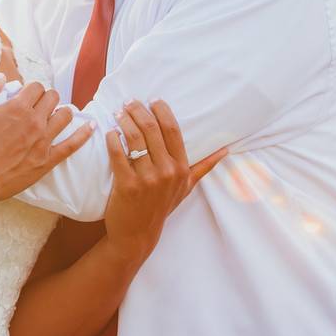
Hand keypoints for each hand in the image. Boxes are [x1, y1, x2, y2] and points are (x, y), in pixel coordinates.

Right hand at [0, 79, 94, 211]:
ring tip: (57, 113)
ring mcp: (43, 142)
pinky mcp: (46, 162)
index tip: (25, 96)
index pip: (36, 87)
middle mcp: (34, 122)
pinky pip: (72, 145)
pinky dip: (84, 134)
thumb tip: (0, 77)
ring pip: (65, 116)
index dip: (31, 89)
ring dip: (62, 111)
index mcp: (16, 108)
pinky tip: (91, 127)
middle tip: (38, 106)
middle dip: (46, 98)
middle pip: (53, 98)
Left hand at [103, 100, 226, 260]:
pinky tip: (110, 132)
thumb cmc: (161, 208)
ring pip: (134, 138)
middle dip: (138, 110)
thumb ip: (204, 168)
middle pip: (152, 129)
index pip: (173, 130)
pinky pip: (118, 154)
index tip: (152, 100)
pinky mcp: (127, 185)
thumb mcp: (186, 188)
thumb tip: (226, 150)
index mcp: (182, 168)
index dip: (162, 111)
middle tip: (129, 102)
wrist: (137, 235)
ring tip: (118, 113)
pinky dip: (113, 139)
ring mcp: (148, 179)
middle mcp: (167, 172)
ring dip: (124, 120)